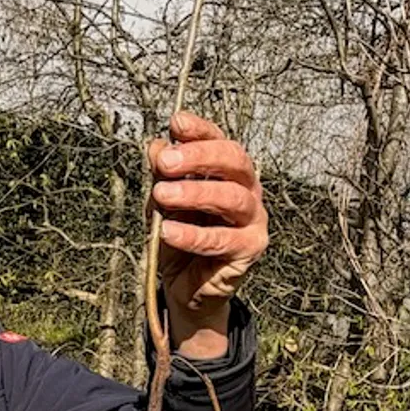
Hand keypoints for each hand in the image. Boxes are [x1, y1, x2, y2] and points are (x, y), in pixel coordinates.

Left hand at [147, 112, 269, 358]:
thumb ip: (162, 176)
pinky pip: (223, 240)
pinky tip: (168, 231)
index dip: (200, 129)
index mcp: (227, 171)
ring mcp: (253, 219)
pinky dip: (192, 235)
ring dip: (195, 193)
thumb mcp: (163, 202)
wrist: (186, 286)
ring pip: (232, 197)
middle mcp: (246, 189)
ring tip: (162, 196)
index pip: (219, 140)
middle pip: (234, 160)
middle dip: (199, 157)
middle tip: (166, 162)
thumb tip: (156, 145)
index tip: (176, 123)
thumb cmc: (179, 237)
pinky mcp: (251, 249)